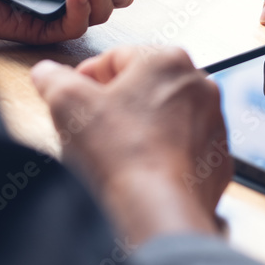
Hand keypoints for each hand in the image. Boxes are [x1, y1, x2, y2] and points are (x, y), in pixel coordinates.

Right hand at [31, 47, 231, 242]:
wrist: (158, 207)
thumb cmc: (122, 154)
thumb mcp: (67, 103)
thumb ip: (53, 78)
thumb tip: (47, 74)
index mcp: (166, 59)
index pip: (116, 57)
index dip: (87, 78)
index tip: (75, 96)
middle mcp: (198, 84)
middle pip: (144, 85)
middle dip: (117, 102)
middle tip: (94, 126)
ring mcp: (212, 120)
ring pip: (166, 115)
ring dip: (142, 127)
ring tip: (117, 151)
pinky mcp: (216, 155)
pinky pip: (183, 146)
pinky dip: (164, 152)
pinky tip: (142, 168)